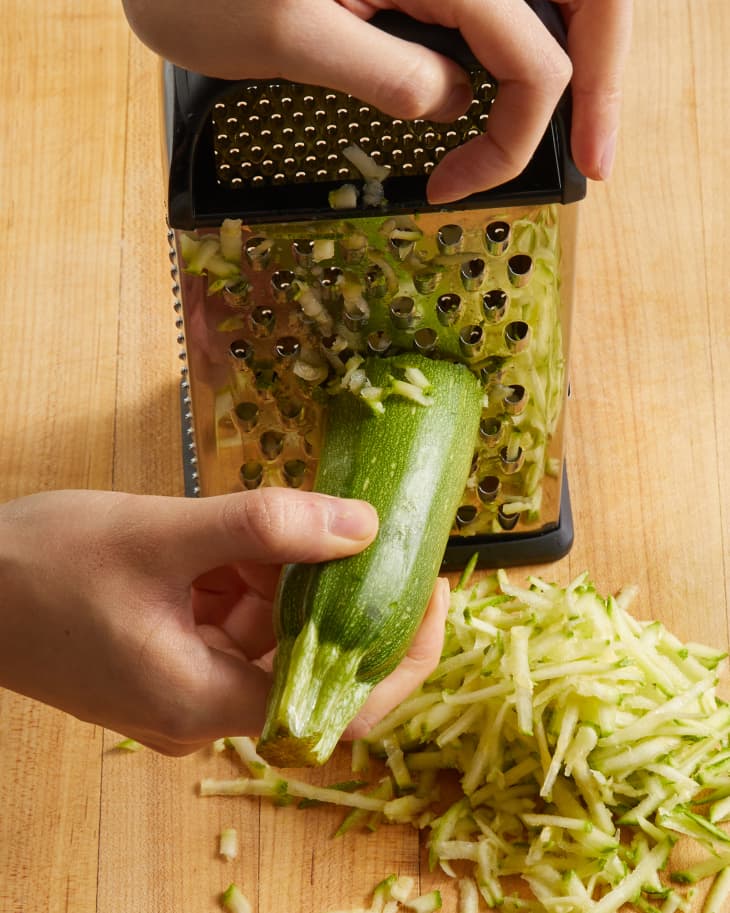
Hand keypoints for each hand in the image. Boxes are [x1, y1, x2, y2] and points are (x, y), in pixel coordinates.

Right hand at [0, 489, 447, 754]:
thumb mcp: (160, 535)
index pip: (340, 704)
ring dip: (276, 575)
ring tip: (248, 527)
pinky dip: (242, 577)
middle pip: (307, 661)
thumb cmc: (37, 569)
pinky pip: (232, 620)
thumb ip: (266, 528)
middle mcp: (200, 709)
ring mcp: (184, 684)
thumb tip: (363, 527)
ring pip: (269, 632)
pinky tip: (219, 541)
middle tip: (357, 529)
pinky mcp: (169, 658)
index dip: (398, 654)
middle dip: (331, 593)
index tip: (431, 592)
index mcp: (203, 701)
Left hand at [122, 0, 631, 200]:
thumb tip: (453, 105)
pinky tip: (486, 98)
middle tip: (589, 158)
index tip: (463, 189)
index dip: (519, 134)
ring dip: (548, 71)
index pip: (531, 54)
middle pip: (569, 11)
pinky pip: (484, 16)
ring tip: (528, 137)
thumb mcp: (286, 36)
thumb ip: (384, 71)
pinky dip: (501, 58)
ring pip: (532, 14)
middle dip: (590, 85)